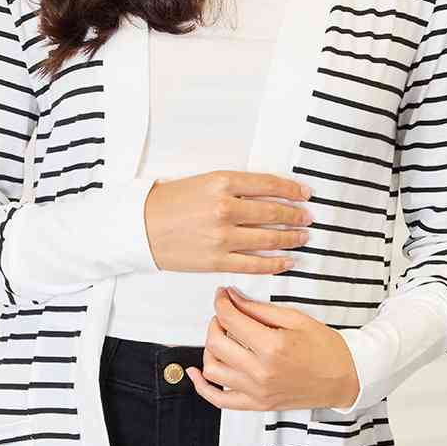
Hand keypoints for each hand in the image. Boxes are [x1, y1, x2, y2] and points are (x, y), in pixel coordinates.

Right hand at [143, 170, 312, 274]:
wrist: (139, 227)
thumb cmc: (168, 202)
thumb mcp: (202, 181)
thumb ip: (233, 186)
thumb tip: (267, 192)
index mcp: (222, 181)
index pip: (269, 184)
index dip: (292, 189)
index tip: (305, 193)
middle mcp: (225, 207)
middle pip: (273, 212)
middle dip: (296, 215)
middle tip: (308, 217)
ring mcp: (222, 236)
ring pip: (268, 238)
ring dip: (291, 238)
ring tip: (302, 237)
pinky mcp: (217, 260)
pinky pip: (254, 264)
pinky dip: (275, 263)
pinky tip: (287, 261)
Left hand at [186, 286, 359, 411]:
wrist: (345, 379)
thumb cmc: (326, 347)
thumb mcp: (295, 319)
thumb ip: (259, 309)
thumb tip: (231, 297)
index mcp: (272, 346)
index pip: (231, 320)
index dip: (221, 303)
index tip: (222, 295)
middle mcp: (261, 371)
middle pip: (216, 342)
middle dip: (215, 322)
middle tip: (225, 315)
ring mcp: (257, 392)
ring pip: (213, 369)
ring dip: (210, 349)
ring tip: (223, 339)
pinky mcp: (257, 404)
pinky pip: (219, 400)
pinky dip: (203, 387)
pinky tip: (197, 372)